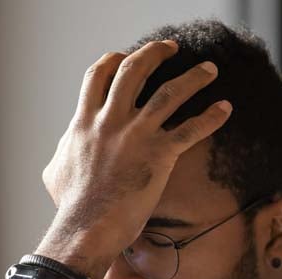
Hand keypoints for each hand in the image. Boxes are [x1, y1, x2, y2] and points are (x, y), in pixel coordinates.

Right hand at [37, 40, 232, 274]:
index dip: (113, 60)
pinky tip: (226, 108)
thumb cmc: (70, 206)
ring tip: (210, 70)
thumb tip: (62, 152)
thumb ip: (63, 152)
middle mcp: (110, 121)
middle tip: (171, 49)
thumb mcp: (55, 172)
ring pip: (170, 92)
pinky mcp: (158, 155)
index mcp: (84, 122)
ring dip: (193, 77)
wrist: (86, 227)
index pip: (98, 76)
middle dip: (155, 53)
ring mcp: (136, 136)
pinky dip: (211, 117)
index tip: (125, 56)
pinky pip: (190, 129)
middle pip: (134, 69)